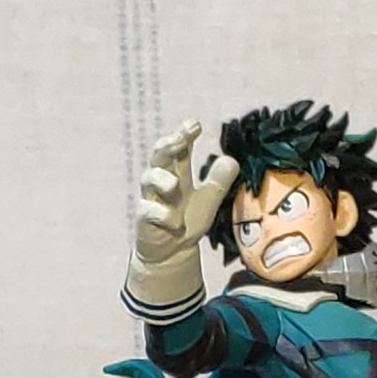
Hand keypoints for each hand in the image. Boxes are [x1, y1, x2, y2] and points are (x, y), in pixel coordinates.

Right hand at [135, 120, 238, 264]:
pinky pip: (147, 210)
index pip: (179, 148)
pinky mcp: (144, 219)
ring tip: (175, 187)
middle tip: (181, 139)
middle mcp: (161, 180)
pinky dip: (162, 215)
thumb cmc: (187, 220)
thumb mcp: (209, 199)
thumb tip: (231, 160)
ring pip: (149, 178)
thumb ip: (219, 180)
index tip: (195, 124)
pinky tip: (175, 224)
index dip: (184, 134)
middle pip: (160, 154)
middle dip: (169, 144)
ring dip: (163, 180)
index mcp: (177, 172)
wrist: (172, 253)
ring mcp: (151, 198)